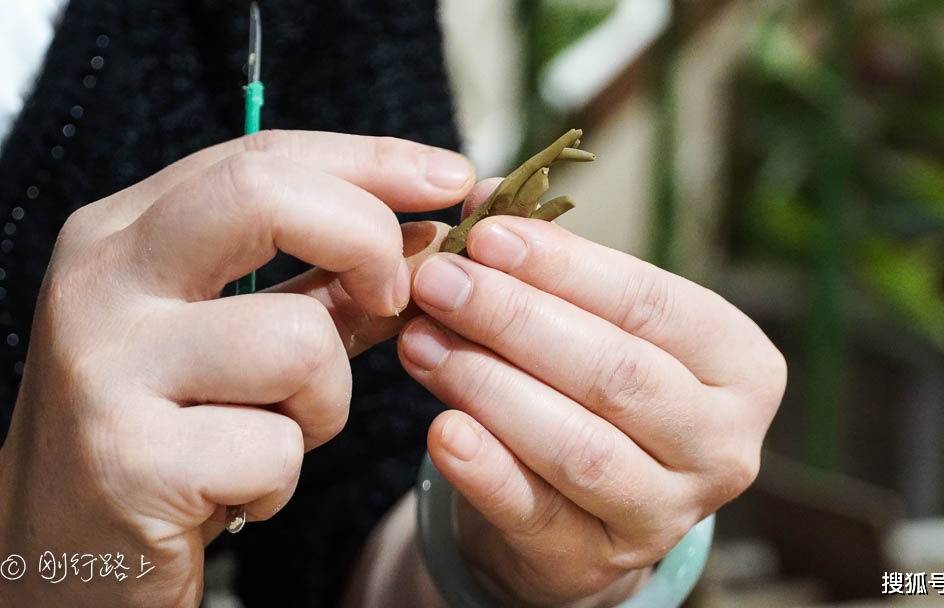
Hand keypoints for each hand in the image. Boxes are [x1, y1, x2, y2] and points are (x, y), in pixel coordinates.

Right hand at [0, 131, 473, 605]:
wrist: (63, 557)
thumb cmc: (166, 436)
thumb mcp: (236, 342)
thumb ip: (320, 284)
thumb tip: (424, 237)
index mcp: (124, 233)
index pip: (263, 155)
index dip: (374, 161)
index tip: (454, 178)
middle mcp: (101, 281)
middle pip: (266, 195)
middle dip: (368, 239)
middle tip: (395, 300)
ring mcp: (105, 367)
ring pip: (298, 340)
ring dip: (324, 402)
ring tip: (274, 434)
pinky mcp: (128, 460)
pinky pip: (277, 447)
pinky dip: (282, 477)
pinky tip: (235, 491)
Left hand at [399, 180, 784, 605]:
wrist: (582, 508)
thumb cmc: (594, 391)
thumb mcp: (595, 324)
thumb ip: (552, 264)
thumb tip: (484, 193)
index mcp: (739, 365)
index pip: (653, 305)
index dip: (567, 268)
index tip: (487, 235)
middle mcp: (722, 444)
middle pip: (617, 374)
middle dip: (517, 320)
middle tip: (439, 281)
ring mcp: (668, 514)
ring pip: (580, 446)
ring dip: (490, 385)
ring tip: (422, 341)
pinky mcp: (601, 563)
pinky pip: (539, 513)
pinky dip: (486, 470)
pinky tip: (442, 429)